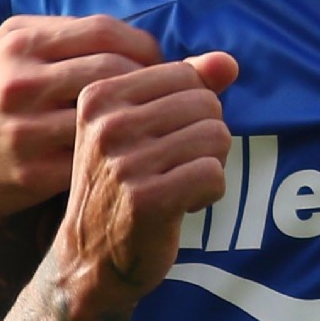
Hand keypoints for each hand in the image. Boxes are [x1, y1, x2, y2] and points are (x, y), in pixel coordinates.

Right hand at [0, 15, 161, 216]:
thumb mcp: (7, 48)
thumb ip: (64, 35)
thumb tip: (134, 32)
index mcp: (20, 44)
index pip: (104, 31)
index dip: (143, 46)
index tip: (159, 64)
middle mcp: (20, 82)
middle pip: (112, 71)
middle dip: (152, 83)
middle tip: (167, 98)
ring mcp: (25, 130)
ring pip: (106, 116)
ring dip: (143, 121)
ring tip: (156, 124)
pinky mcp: (30, 174)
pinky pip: (92, 159)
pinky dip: (120, 155)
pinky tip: (132, 155)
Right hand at [54, 54, 238, 320]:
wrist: (90, 258)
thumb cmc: (123, 183)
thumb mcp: (141, 125)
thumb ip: (185, 86)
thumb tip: (229, 61)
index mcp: (99, 95)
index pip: (185, 75)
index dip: (191, 110)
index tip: (163, 139)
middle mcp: (106, 125)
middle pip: (205, 104)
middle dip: (204, 138)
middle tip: (174, 167)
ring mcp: (124, 163)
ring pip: (215, 137)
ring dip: (208, 166)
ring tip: (176, 184)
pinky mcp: (146, 199)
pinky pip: (214, 174)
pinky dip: (208, 193)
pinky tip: (179, 206)